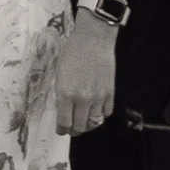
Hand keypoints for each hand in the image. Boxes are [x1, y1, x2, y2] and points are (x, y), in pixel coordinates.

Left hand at [56, 13, 117, 137]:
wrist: (93, 39)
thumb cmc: (72, 51)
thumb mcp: (59, 73)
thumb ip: (61, 93)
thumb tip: (63, 108)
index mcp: (65, 93)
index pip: (64, 122)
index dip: (62, 129)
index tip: (61, 129)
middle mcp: (82, 99)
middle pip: (79, 127)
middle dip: (74, 130)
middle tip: (71, 128)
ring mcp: (98, 97)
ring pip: (94, 123)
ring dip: (88, 124)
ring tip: (83, 121)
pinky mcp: (110, 93)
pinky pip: (106, 113)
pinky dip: (100, 115)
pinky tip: (96, 110)